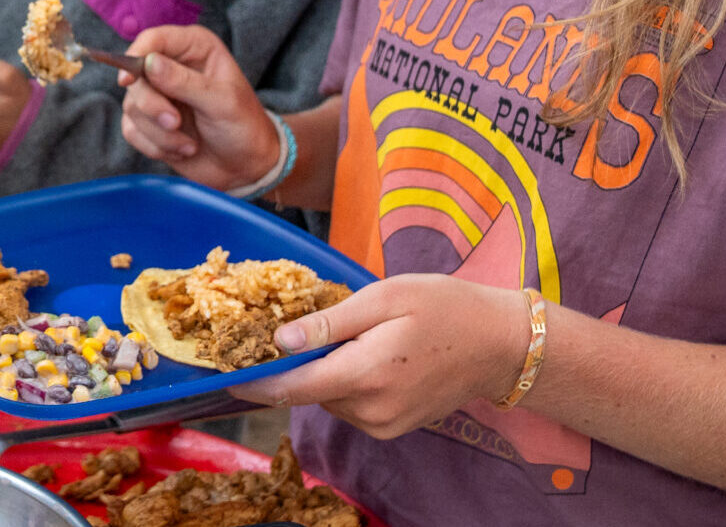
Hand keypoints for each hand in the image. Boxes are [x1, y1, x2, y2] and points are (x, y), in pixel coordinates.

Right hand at [117, 25, 280, 191]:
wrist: (245, 165)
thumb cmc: (243, 125)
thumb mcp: (221, 101)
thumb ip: (184, 81)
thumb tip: (149, 63)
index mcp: (194, 48)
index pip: (154, 39)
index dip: (137, 54)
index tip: (128, 80)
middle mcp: (172, 66)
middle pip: (135, 77)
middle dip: (153, 106)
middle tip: (174, 123)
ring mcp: (158, 95)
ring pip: (132, 107)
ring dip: (160, 133)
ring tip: (189, 143)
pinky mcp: (149, 122)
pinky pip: (132, 130)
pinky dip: (155, 146)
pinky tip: (182, 149)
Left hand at [230, 274, 532, 439]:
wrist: (499, 345)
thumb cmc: (444, 308)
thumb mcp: (385, 297)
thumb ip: (329, 323)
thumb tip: (279, 341)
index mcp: (365, 374)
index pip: (291, 388)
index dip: (255, 381)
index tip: (226, 373)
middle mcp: (371, 410)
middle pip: (310, 389)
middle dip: (301, 361)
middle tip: (314, 323)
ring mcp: (384, 424)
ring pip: (330, 397)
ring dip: (329, 370)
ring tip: (359, 335)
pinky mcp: (393, 427)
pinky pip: (352, 405)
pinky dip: (350, 382)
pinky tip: (374, 355)